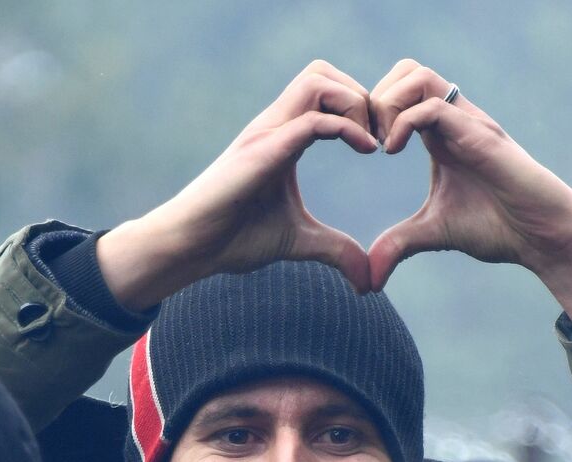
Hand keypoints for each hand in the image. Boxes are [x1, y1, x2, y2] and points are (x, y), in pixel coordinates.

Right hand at [98, 61, 376, 310]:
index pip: (325, 90)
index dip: (360, 108)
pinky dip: (347, 127)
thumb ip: (334, 249)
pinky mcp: (263, 151)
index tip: (380, 146)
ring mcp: (267, 133)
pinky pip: (312, 120)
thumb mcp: (298, 242)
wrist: (190, 247)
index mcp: (283, 137)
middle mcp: (274, 125)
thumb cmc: (233, 238)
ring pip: (318, 80)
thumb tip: (367, 279)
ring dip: (354, 103)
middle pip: (322, 71)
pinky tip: (366, 152)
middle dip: (360, 96)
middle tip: (379, 138)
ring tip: (371, 142)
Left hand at [367, 60, 571, 322]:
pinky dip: (403, 123)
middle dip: (376, 99)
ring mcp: (468, 123)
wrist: (543, 237)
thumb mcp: (435, 234)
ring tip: (384, 145)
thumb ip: (400, 245)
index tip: (364, 150)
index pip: (399, 91)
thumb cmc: (499, 228)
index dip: (373, 113)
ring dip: (387, 104)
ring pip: (416, 76)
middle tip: (370, 141)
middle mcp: (455, 119)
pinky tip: (393, 153)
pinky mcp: (479, 135)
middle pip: (406, 70)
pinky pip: (431, 107)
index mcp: (441, 134)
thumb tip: (369, 278)